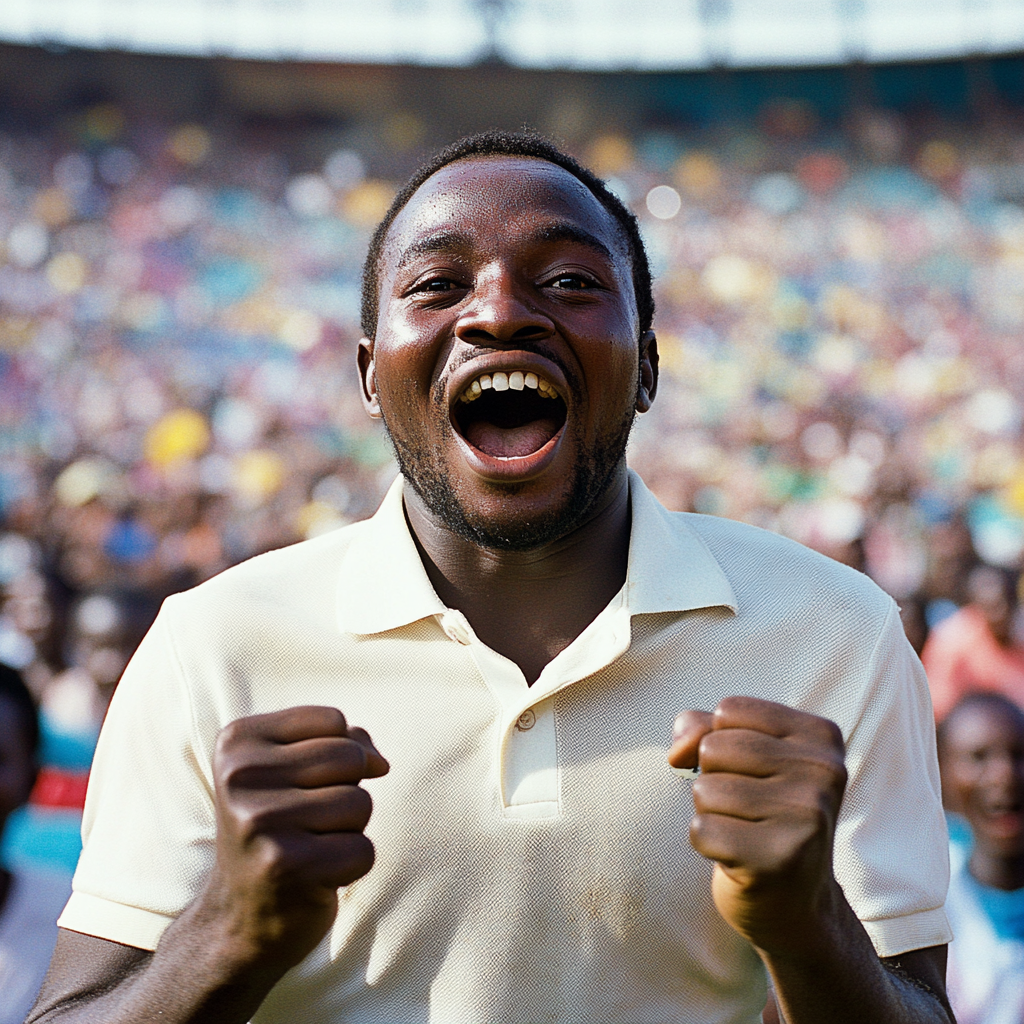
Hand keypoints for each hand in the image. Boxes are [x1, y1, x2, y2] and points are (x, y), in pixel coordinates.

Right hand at [200, 706, 388, 973]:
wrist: (239, 920)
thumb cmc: (280, 830)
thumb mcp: (296, 770)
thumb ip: (343, 742)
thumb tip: (380, 763)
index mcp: (237, 741)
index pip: (333, 721)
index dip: (340, 755)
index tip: (301, 787)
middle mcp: (240, 777)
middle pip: (350, 758)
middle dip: (347, 791)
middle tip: (307, 823)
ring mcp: (259, 822)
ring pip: (360, 803)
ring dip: (349, 830)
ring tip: (309, 848)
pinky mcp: (285, 866)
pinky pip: (363, 850)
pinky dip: (351, 867)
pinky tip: (314, 878)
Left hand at [668, 696, 846, 957]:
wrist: (795, 904)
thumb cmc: (759, 813)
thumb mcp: (736, 757)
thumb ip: (700, 729)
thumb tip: (678, 752)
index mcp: (821, 737)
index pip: (729, 710)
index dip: (718, 740)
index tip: (750, 773)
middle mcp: (824, 773)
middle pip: (714, 747)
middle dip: (713, 779)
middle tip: (748, 810)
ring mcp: (807, 818)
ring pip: (705, 789)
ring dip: (710, 813)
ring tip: (745, 832)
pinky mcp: (780, 860)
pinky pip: (701, 831)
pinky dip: (707, 846)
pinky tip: (739, 858)